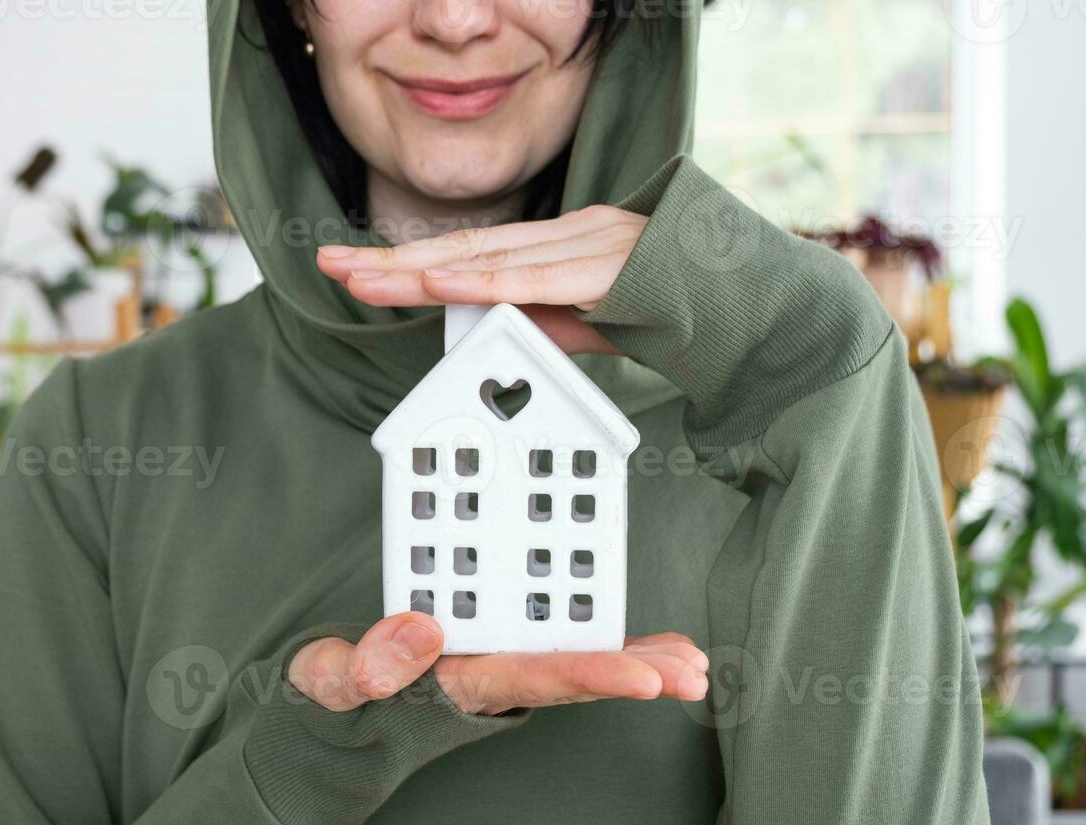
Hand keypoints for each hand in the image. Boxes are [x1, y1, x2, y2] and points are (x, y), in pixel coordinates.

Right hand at [288, 612, 707, 715]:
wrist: (325, 707)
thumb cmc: (329, 692)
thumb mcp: (325, 679)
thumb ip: (361, 666)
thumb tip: (419, 631)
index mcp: (452, 685)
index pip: (528, 678)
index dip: (587, 674)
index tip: (643, 678)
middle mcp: (487, 681)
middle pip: (570, 678)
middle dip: (634, 675)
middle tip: (695, 675)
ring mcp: (496, 670)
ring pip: (575, 666)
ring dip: (638, 665)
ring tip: (696, 664)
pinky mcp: (498, 653)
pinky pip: (562, 649)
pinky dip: (614, 647)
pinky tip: (663, 648)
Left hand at [313, 205, 647, 355]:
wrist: (753, 309)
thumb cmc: (678, 313)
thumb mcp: (591, 327)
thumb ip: (541, 324)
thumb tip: (485, 331)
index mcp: (562, 243)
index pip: (473, 249)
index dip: (410, 259)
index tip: (357, 269)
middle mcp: (569, 233)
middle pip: (465, 246)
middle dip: (392, 260)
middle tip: (332, 266)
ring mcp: (588, 244)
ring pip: (487, 258)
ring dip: (418, 271)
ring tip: (362, 279)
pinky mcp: (606, 267)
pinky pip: (532, 277)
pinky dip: (479, 280)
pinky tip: (434, 281)